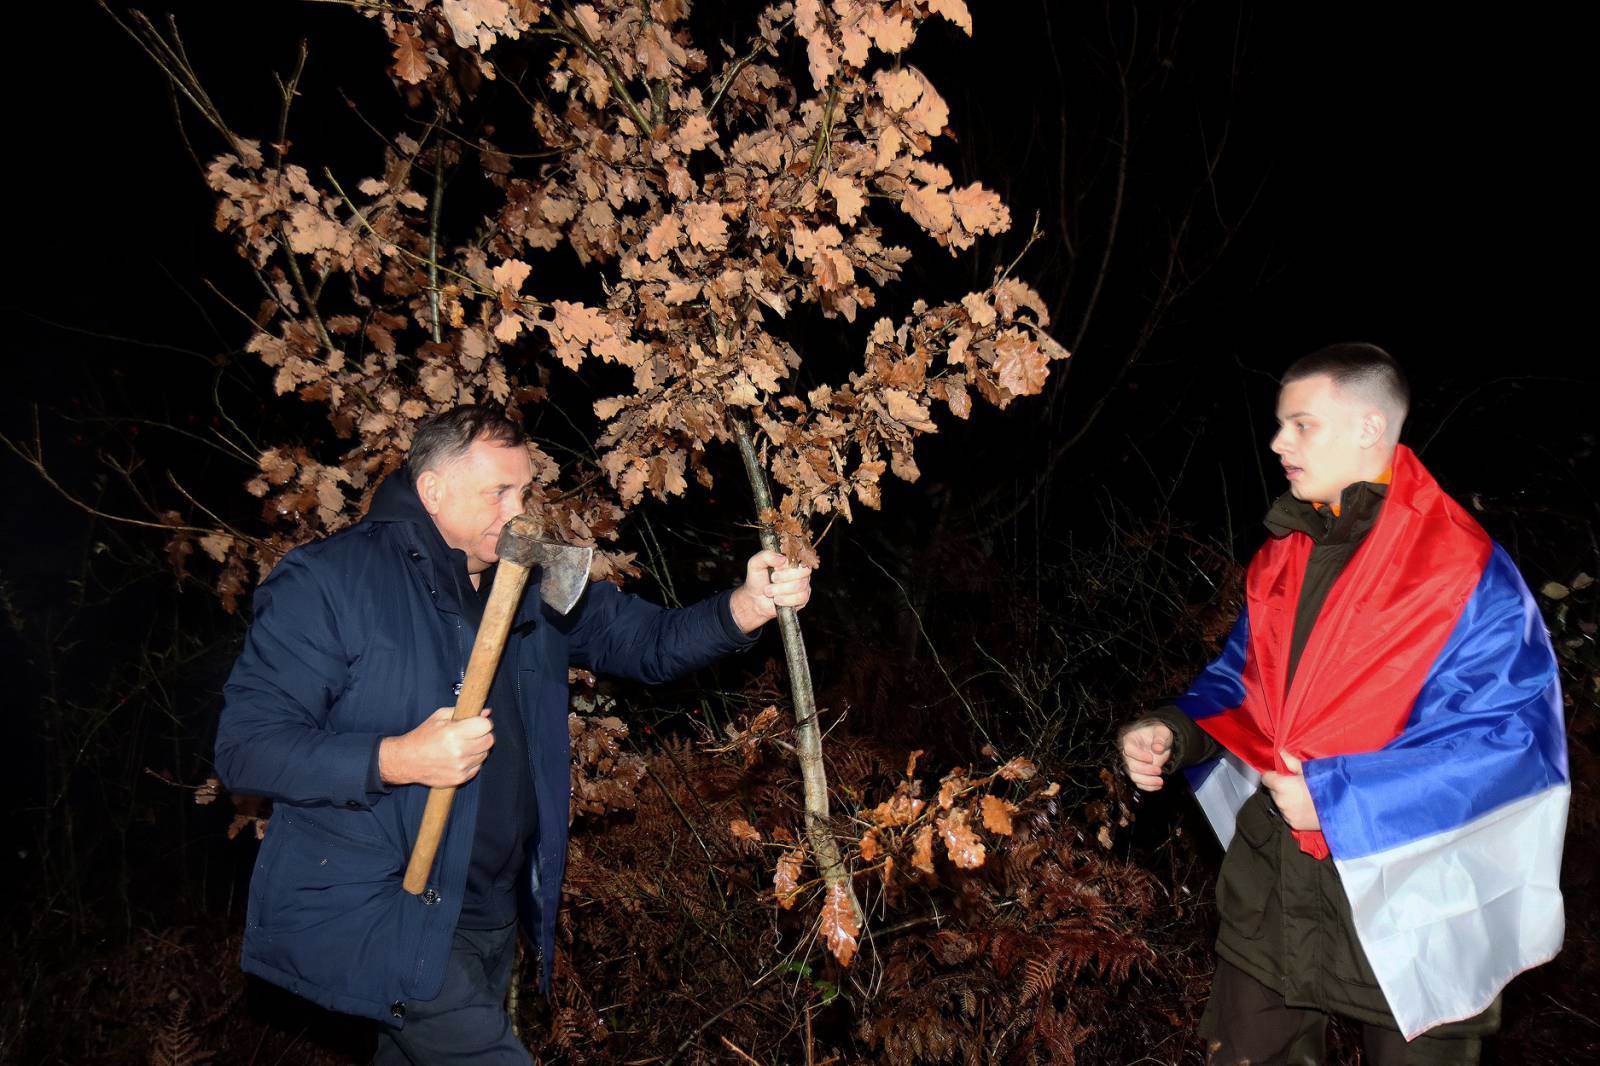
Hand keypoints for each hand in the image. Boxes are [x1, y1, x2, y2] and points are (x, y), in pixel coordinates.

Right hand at [378, 706, 494, 786]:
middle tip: (472, 734)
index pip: (486, 726)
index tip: (477, 723)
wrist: (406, 761)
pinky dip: (472, 762)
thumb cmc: (422, 737)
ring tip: (462, 746)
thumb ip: (464, 712)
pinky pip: (477, 767)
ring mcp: (460, 767)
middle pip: (489, 741)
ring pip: (484, 754)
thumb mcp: (439, 717)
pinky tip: (459, 758)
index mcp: (454, 733)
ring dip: (478, 750)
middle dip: (483, 735)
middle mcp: (459, 751)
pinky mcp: (460, 778)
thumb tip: (486, 712)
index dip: (483, 722)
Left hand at [728, 549, 812, 632]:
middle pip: (804, 571)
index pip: (799, 557)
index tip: (775, 568)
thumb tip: (782, 558)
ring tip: (769, 591)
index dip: (787, 564)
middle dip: (785, 577)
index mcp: (790, 559)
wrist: (755, 599)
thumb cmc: (757, 580)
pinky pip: (801, 597)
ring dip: (781, 589)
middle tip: (772, 579)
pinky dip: (786, 600)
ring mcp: (803, 584)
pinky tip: (777, 599)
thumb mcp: (755, 564)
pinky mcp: (803, 598)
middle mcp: (800, 570)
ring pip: (801, 585)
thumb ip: (766, 556)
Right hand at [1120, 720, 1174, 791]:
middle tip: (1159, 770)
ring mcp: (1132, 765)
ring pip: (1134, 777)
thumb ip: (1160, 737)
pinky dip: (1148, 787)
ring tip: (1160, 781)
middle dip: (1145, 770)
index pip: (1128, 749)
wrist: (1160, 742)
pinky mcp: (1138, 774)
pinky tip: (1158, 785)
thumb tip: (1157, 748)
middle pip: (1131, 765)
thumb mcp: (1162, 731)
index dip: (1138, 755)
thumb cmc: (1158, 734)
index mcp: (1130, 740)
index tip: (1150, 758)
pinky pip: (1139, 783)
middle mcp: (1129, 754)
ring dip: (1147, 781)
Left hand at [1261, 750, 1319, 830]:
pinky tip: (1305, 808)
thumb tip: (1280, 752)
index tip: (1282, 776)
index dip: (1273, 776)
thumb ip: (1290, 762)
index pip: (1266, 778)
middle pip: (1273, 791)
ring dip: (1286, 800)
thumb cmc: (1323, 784)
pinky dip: (1292, 811)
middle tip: (1296, 787)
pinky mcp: (1292, 824)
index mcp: (1281, 785)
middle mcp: (1280, 800)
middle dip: (1280, 788)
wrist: (1339, 807)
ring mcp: (1286, 814)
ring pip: (1280, 803)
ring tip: (1302, 798)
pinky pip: (1287, 815)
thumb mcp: (1307, 770)